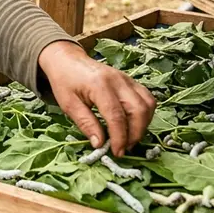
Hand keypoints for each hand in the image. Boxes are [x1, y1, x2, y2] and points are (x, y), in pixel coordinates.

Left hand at [38, 40, 155, 155]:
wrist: (68, 60)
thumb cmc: (65, 81)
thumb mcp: (68, 104)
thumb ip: (85, 124)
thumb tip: (99, 144)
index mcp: (100, 86)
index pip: (116, 116)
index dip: (119, 137)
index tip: (116, 152)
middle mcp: (118, 81)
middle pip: (138, 110)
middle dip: (135, 133)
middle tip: (124, 148)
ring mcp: (127, 79)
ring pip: (147, 104)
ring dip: (143, 125)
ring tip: (129, 139)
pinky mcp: (131, 81)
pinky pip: (147, 98)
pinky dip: (145, 114)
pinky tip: (134, 124)